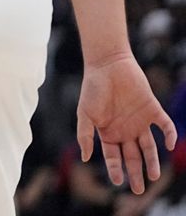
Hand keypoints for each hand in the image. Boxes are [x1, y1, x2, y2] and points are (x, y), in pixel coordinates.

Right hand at [77, 53, 177, 193]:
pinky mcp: (153, 109)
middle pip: (133, 156)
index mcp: (108, 132)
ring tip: (154, 176)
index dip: (116, 169)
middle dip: (135, 173)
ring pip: (150, 147)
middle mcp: (125, 130)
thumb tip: (85, 158)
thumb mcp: (84, 114)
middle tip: (139, 190)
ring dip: (153, 161)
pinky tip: (169, 145)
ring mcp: (140, 121)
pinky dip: (169, 135)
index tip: (118, 183)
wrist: (107, 65)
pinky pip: (165, 126)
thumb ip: (84, 135)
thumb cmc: (92, 88)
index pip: (113, 156)